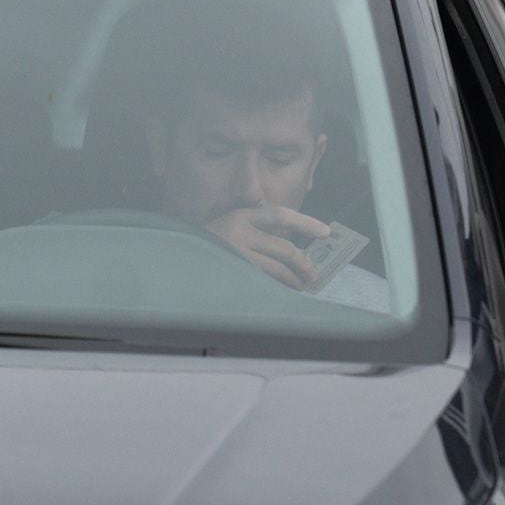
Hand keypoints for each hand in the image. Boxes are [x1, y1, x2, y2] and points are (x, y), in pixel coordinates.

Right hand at [206, 206, 331, 289]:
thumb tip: (295, 249)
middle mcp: (238, 231)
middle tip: (313, 273)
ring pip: (276, 268)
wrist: (179, 258)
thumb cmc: (214, 243)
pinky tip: (284, 289)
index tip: (325, 232)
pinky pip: (263, 280)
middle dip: (303, 263)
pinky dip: (277, 285)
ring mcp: (234, 253)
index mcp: (242, 216)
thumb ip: (261, 231)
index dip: (306, 223)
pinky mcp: (232, 272)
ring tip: (302, 284)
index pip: (281, 215)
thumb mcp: (235, 226)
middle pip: (284, 247)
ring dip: (294, 278)